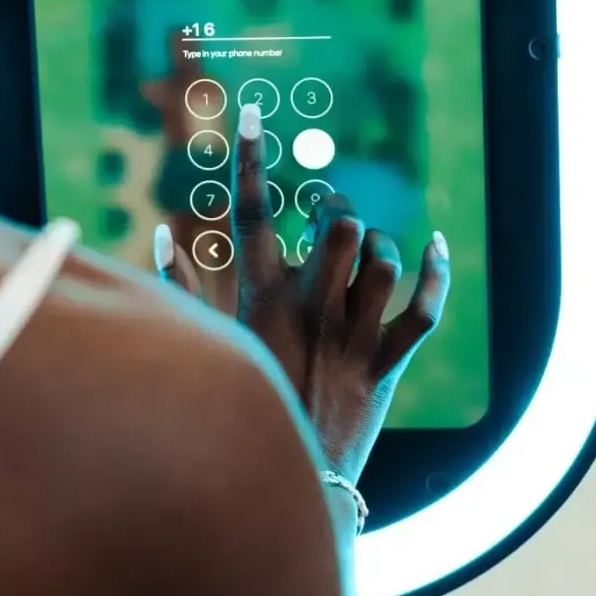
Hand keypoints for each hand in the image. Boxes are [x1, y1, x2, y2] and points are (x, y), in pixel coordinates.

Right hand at [156, 103, 450, 480]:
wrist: (290, 481)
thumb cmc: (244, 403)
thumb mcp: (210, 343)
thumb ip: (181, 286)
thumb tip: (161, 230)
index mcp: (261, 299)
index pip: (251, 212)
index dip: (250, 158)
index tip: (254, 115)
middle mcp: (309, 310)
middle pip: (339, 226)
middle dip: (338, 210)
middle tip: (330, 220)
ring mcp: (351, 337)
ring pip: (382, 260)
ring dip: (380, 245)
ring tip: (368, 253)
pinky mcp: (387, 365)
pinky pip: (423, 309)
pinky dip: (434, 273)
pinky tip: (433, 246)